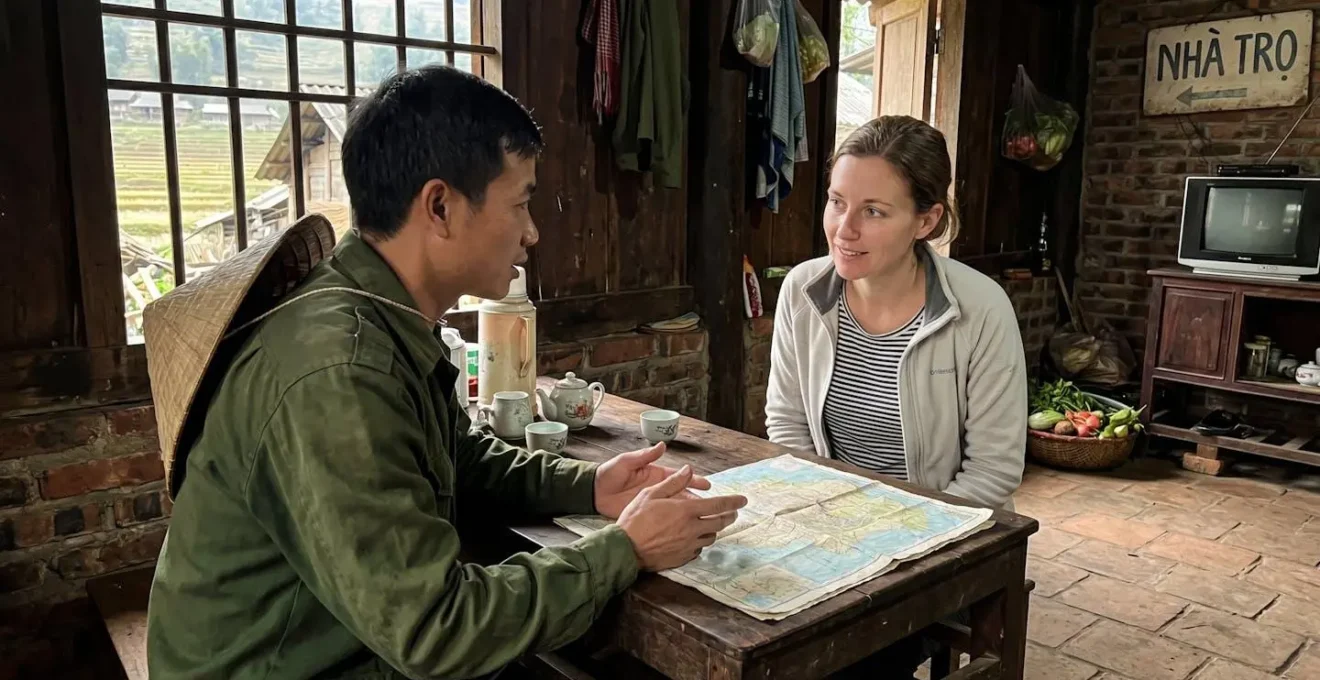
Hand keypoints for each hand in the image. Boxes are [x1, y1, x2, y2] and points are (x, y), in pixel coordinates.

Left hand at [593, 442, 710, 518]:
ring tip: (704, 521)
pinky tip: (685, 531)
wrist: (593, 492)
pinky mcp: (646, 515)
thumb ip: (644, 455)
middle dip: (698, 501)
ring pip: (676, 510)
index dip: (694, 481)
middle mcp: (658, 489)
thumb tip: (662, 445)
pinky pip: (664, 521)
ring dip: (689, 515)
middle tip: (714, 507)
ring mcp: (653, 504)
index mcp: (655, 475)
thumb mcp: (626, 462)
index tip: (708, 486)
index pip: (680, 478)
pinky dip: (675, 525)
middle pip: (682, 495)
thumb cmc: (609, 474)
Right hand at [617, 465, 747, 570]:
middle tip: (732, 513)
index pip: (718, 505)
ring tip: (710, 524)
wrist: (626, 549)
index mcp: (686, 511)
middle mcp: (691, 529)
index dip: (733, 502)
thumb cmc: (635, 520)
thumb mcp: (650, 494)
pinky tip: (693, 539)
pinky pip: (698, 550)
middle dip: (729, 516)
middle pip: (720, 523)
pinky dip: (699, 542)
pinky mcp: (683, 557)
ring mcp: (688, 545)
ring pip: (710, 537)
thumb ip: (673, 483)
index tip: (743, 500)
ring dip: (713, 529)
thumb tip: (689, 470)